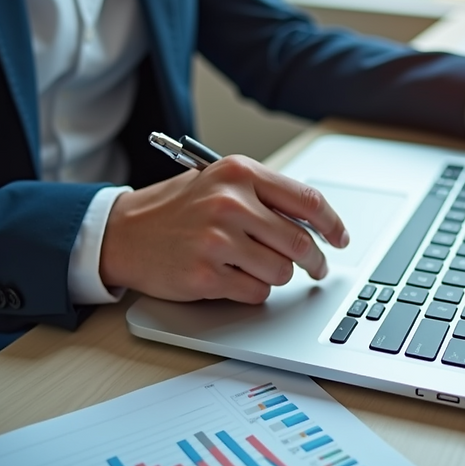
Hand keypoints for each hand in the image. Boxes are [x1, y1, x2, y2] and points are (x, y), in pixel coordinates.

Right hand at [99, 155, 348, 303]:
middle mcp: (230, 203)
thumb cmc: (176, 209)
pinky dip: (252, 290)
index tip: (341, 238)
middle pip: (300, 241)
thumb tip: (317, 223)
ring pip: (281, 271)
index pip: (307, 200)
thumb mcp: (220, 183)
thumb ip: (266, 196)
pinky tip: (233, 277)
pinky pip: (255, 292)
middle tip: (316, 268)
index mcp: (239, 174)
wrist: (124, 232)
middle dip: (315, 261)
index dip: (333, 224)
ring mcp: (217, 240)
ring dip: (277, 275)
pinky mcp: (206, 275)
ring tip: (255, 266)